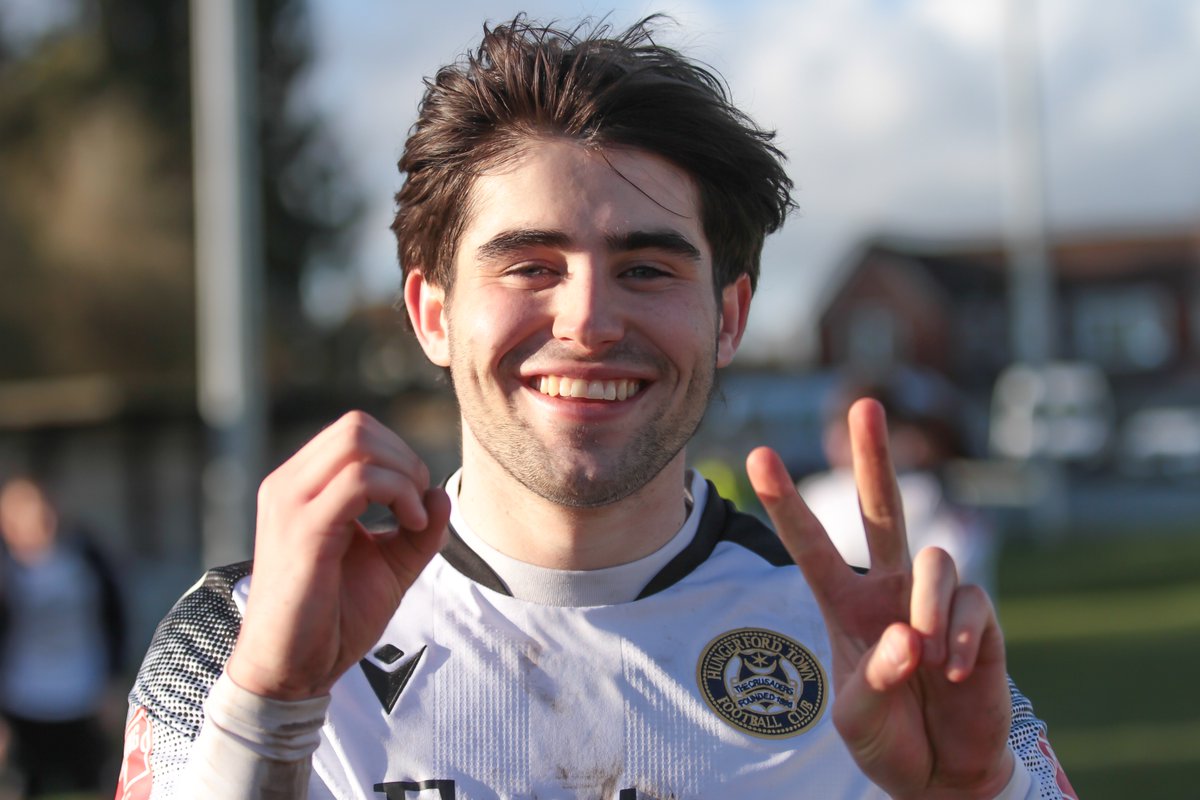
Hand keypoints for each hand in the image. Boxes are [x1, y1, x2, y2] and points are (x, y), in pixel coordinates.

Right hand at [227, 411, 450, 700]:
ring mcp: (290, 504)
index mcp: (301, 488)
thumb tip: (441, 494)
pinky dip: (397, 493)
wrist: (291, 671)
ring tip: (413, 520)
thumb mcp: (389, 567)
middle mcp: (288, 486)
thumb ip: (418, 531)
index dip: (398, 456)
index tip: (414, 503)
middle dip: (404, 459)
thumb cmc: (333, 619)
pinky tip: (409, 527)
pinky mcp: (302, 530)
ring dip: (403, 475)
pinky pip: (357, 480)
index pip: (354, 432)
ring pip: (356, 443)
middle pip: (356, 427)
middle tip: (416, 508)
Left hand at [746, 399, 1012, 798]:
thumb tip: (909, 637)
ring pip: (934, 560)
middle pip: (882, 509)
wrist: (943, 776)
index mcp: (845, 603)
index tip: (758, 456)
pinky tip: (954, 672)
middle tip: (864, 404)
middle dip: (872, 458)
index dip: (785, 502)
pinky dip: (962, 639)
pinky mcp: (981, 622)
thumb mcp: (857, 720)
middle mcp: (889, 590)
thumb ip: (873, 680)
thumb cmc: (888, 740)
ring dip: (928, 608)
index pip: (811, 544)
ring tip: (928, 659)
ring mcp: (935, 601)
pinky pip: (974, 605)